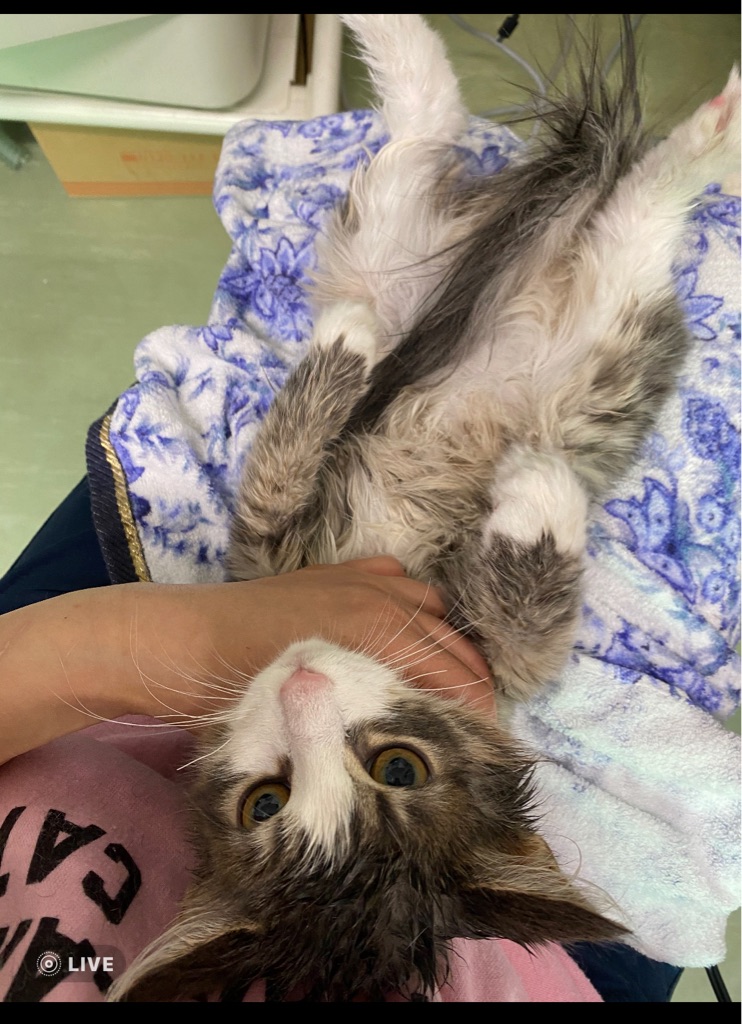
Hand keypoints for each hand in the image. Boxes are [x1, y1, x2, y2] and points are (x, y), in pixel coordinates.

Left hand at [0, 557, 492, 764]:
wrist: (178, 643)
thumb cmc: (236, 691)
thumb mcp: (308, 718)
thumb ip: (372, 721)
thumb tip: (417, 747)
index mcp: (377, 632)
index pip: (454, 673)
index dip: (477, 711)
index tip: (484, 746)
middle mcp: (377, 597)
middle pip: (451, 640)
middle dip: (473, 683)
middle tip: (476, 726)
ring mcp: (356, 579)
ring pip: (431, 605)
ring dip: (447, 644)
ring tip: (446, 684)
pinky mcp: (335, 572)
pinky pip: (396, 579)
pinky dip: (413, 605)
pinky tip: (406, 631)